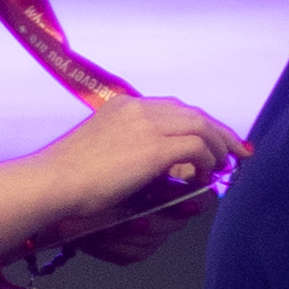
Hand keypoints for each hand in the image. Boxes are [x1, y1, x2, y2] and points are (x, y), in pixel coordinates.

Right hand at [48, 90, 237, 231]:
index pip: (173, 108)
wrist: (50, 182)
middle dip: (218, 131)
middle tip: (237, 149)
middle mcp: (138, 108)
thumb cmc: (64, 177)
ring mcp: (146, 125)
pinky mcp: (153, 148)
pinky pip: (196, 148)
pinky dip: (208, 160)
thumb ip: (121, 146)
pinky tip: (209, 174)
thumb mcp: (96, 150)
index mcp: (123, 106)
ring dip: (219, 146)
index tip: (214, 137)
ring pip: (200, 126)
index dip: (198, 122)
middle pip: (192, 112)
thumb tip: (142, 161)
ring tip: (228, 164)